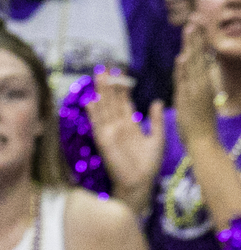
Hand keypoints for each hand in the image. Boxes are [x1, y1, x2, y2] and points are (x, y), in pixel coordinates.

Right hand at [85, 73, 164, 204]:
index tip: (119, 72)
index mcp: (131, 124)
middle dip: (108, 84)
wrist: (140, 182)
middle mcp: (118, 126)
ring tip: (98, 77)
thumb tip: (157, 101)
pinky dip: (94, 114)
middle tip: (105, 67)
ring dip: (100, 93)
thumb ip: (156, 120)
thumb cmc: (149, 164)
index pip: (124, 101)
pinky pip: (98, 125)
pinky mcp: (104, 141)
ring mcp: (110, 132)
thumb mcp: (158, 138)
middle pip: (111, 101)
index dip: (121, 87)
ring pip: (104, 108)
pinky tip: (91, 101)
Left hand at [174, 21, 220, 147]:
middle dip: (196, 36)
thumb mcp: (193, 96)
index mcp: (201, 82)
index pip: (199, 56)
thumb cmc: (198, 123)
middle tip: (195, 17)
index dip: (196, 40)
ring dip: (192, 46)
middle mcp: (200, 84)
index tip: (195, 23)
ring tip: (191, 28)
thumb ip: (187, 80)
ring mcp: (196, 91)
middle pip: (198, 55)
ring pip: (194, 64)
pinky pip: (186, 83)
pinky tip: (183, 57)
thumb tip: (183, 65)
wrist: (203, 141)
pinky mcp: (191, 101)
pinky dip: (184, 70)